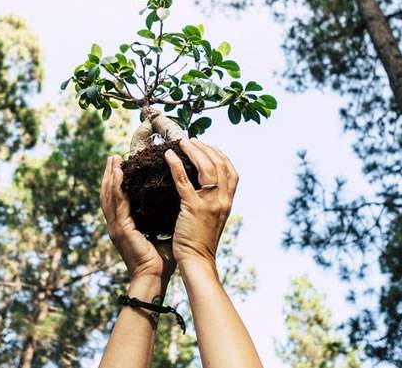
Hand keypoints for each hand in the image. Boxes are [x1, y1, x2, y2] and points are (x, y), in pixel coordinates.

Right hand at [100, 155, 174, 283]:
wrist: (155, 278)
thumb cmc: (162, 261)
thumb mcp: (162, 233)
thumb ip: (164, 219)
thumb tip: (178, 203)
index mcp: (125, 227)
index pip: (118, 200)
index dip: (116, 183)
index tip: (120, 166)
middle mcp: (117, 226)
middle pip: (108, 195)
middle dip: (109, 175)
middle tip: (113, 157)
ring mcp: (116, 227)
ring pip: (109, 196)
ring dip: (109, 176)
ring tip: (113, 160)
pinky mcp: (121, 229)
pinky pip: (117, 204)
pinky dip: (115, 187)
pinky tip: (117, 173)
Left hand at [164, 139, 238, 267]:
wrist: (198, 261)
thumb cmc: (201, 243)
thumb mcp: (213, 220)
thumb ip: (213, 203)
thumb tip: (203, 189)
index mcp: (228, 203)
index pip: (232, 172)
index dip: (222, 156)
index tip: (209, 146)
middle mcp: (222, 200)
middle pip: (220, 165)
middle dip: (206, 148)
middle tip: (192, 140)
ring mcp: (209, 203)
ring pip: (206, 168)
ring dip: (194, 151)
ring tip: (182, 142)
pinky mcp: (193, 207)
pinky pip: (184, 180)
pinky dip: (176, 164)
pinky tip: (168, 155)